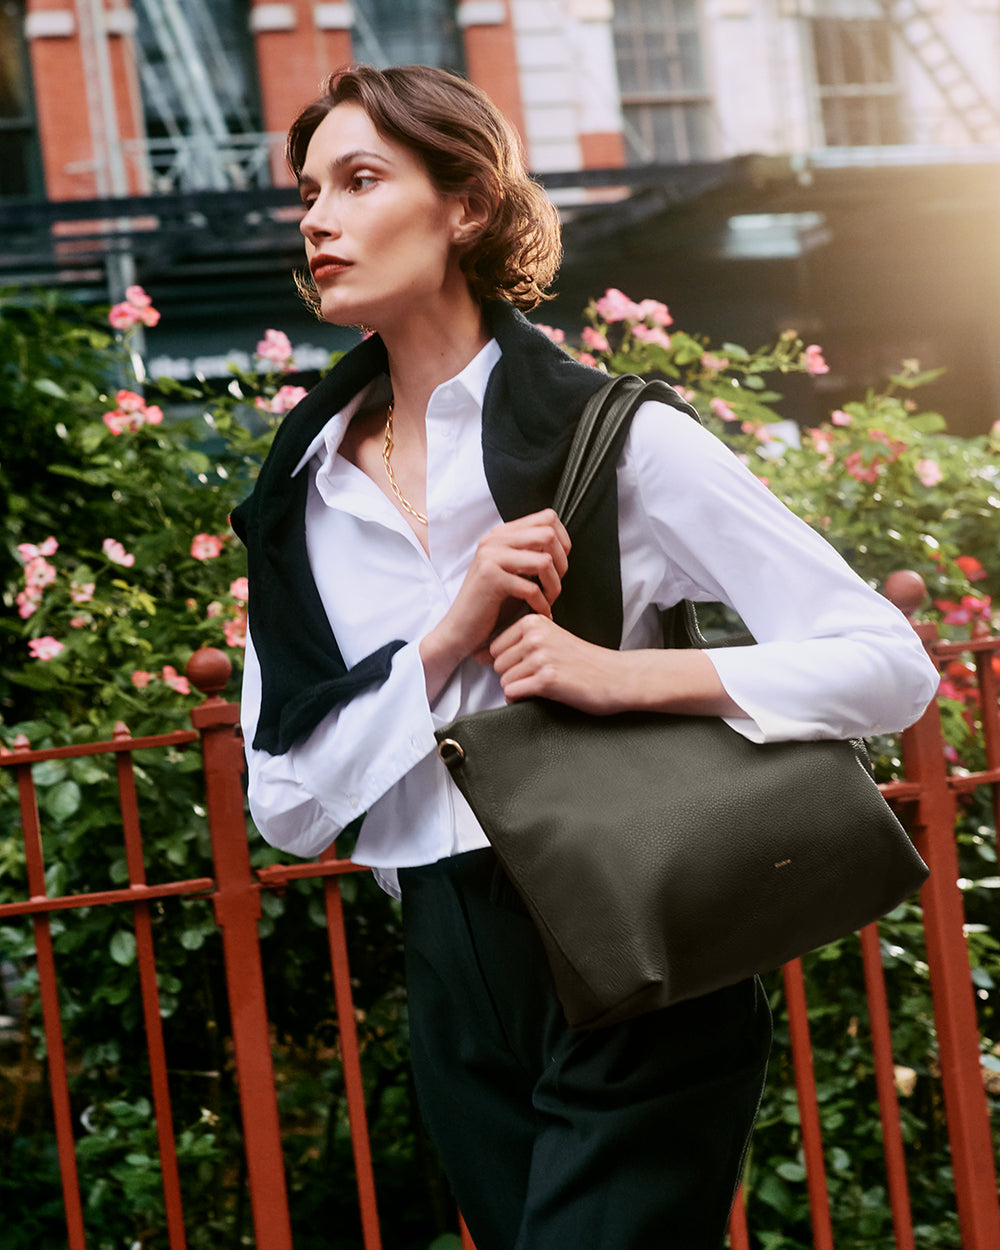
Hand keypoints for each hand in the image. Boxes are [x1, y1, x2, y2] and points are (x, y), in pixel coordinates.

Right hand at [420, 510, 569, 698]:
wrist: (460, 630)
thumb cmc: (491, 605)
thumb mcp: (514, 572)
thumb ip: (532, 554)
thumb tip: (564, 545)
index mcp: (501, 534)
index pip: (547, 518)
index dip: (563, 542)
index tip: (560, 567)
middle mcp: (494, 539)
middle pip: (548, 535)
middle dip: (562, 564)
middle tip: (554, 586)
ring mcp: (490, 556)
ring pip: (544, 560)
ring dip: (554, 586)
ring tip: (547, 601)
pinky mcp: (490, 578)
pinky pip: (532, 588)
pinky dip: (542, 604)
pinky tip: (539, 613)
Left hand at [490, 615, 749, 718]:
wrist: (617, 677)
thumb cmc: (582, 661)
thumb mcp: (549, 640)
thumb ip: (516, 643)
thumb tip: (477, 654)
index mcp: (533, 621)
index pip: (494, 647)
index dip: (511, 662)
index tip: (534, 664)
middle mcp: (535, 635)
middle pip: (497, 665)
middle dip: (513, 676)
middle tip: (541, 677)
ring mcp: (541, 656)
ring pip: (504, 681)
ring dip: (520, 689)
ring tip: (545, 685)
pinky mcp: (547, 679)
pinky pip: (513, 693)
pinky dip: (522, 700)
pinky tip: (544, 695)